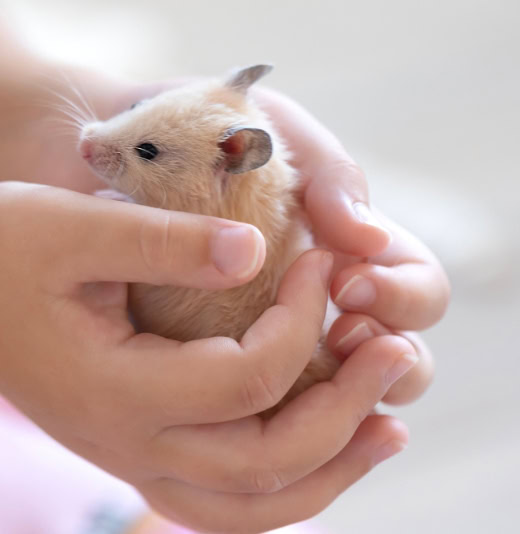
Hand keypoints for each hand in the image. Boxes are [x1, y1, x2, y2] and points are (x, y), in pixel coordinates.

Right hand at [0, 182, 416, 532]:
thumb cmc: (0, 250)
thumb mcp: (73, 227)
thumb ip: (164, 242)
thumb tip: (258, 249)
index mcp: (114, 386)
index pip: (245, 380)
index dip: (299, 321)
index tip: (317, 261)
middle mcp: (126, 442)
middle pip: (264, 463)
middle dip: (343, 413)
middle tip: (396, 356)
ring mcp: (128, 457)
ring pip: (250, 506)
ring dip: (328, 473)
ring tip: (385, 428)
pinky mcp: (131, 450)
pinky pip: (221, 501)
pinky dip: (281, 490)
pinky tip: (319, 451)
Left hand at [255, 88, 448, 404]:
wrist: (143, 152)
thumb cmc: (224, 139)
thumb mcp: (286, 140)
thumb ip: (333, 179)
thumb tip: (367, 239)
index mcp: (363, 254)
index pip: (422, 294)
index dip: (400, 297)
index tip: (344, 282)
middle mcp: (336, 306)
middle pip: (401, 360)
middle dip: (379, 353)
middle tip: (335, 330)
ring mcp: (288, 340)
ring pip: (342, 397)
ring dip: (335, 389)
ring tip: (287, 362)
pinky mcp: (233, 362)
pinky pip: (270, 404)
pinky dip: (270, 406)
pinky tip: (239, 396)